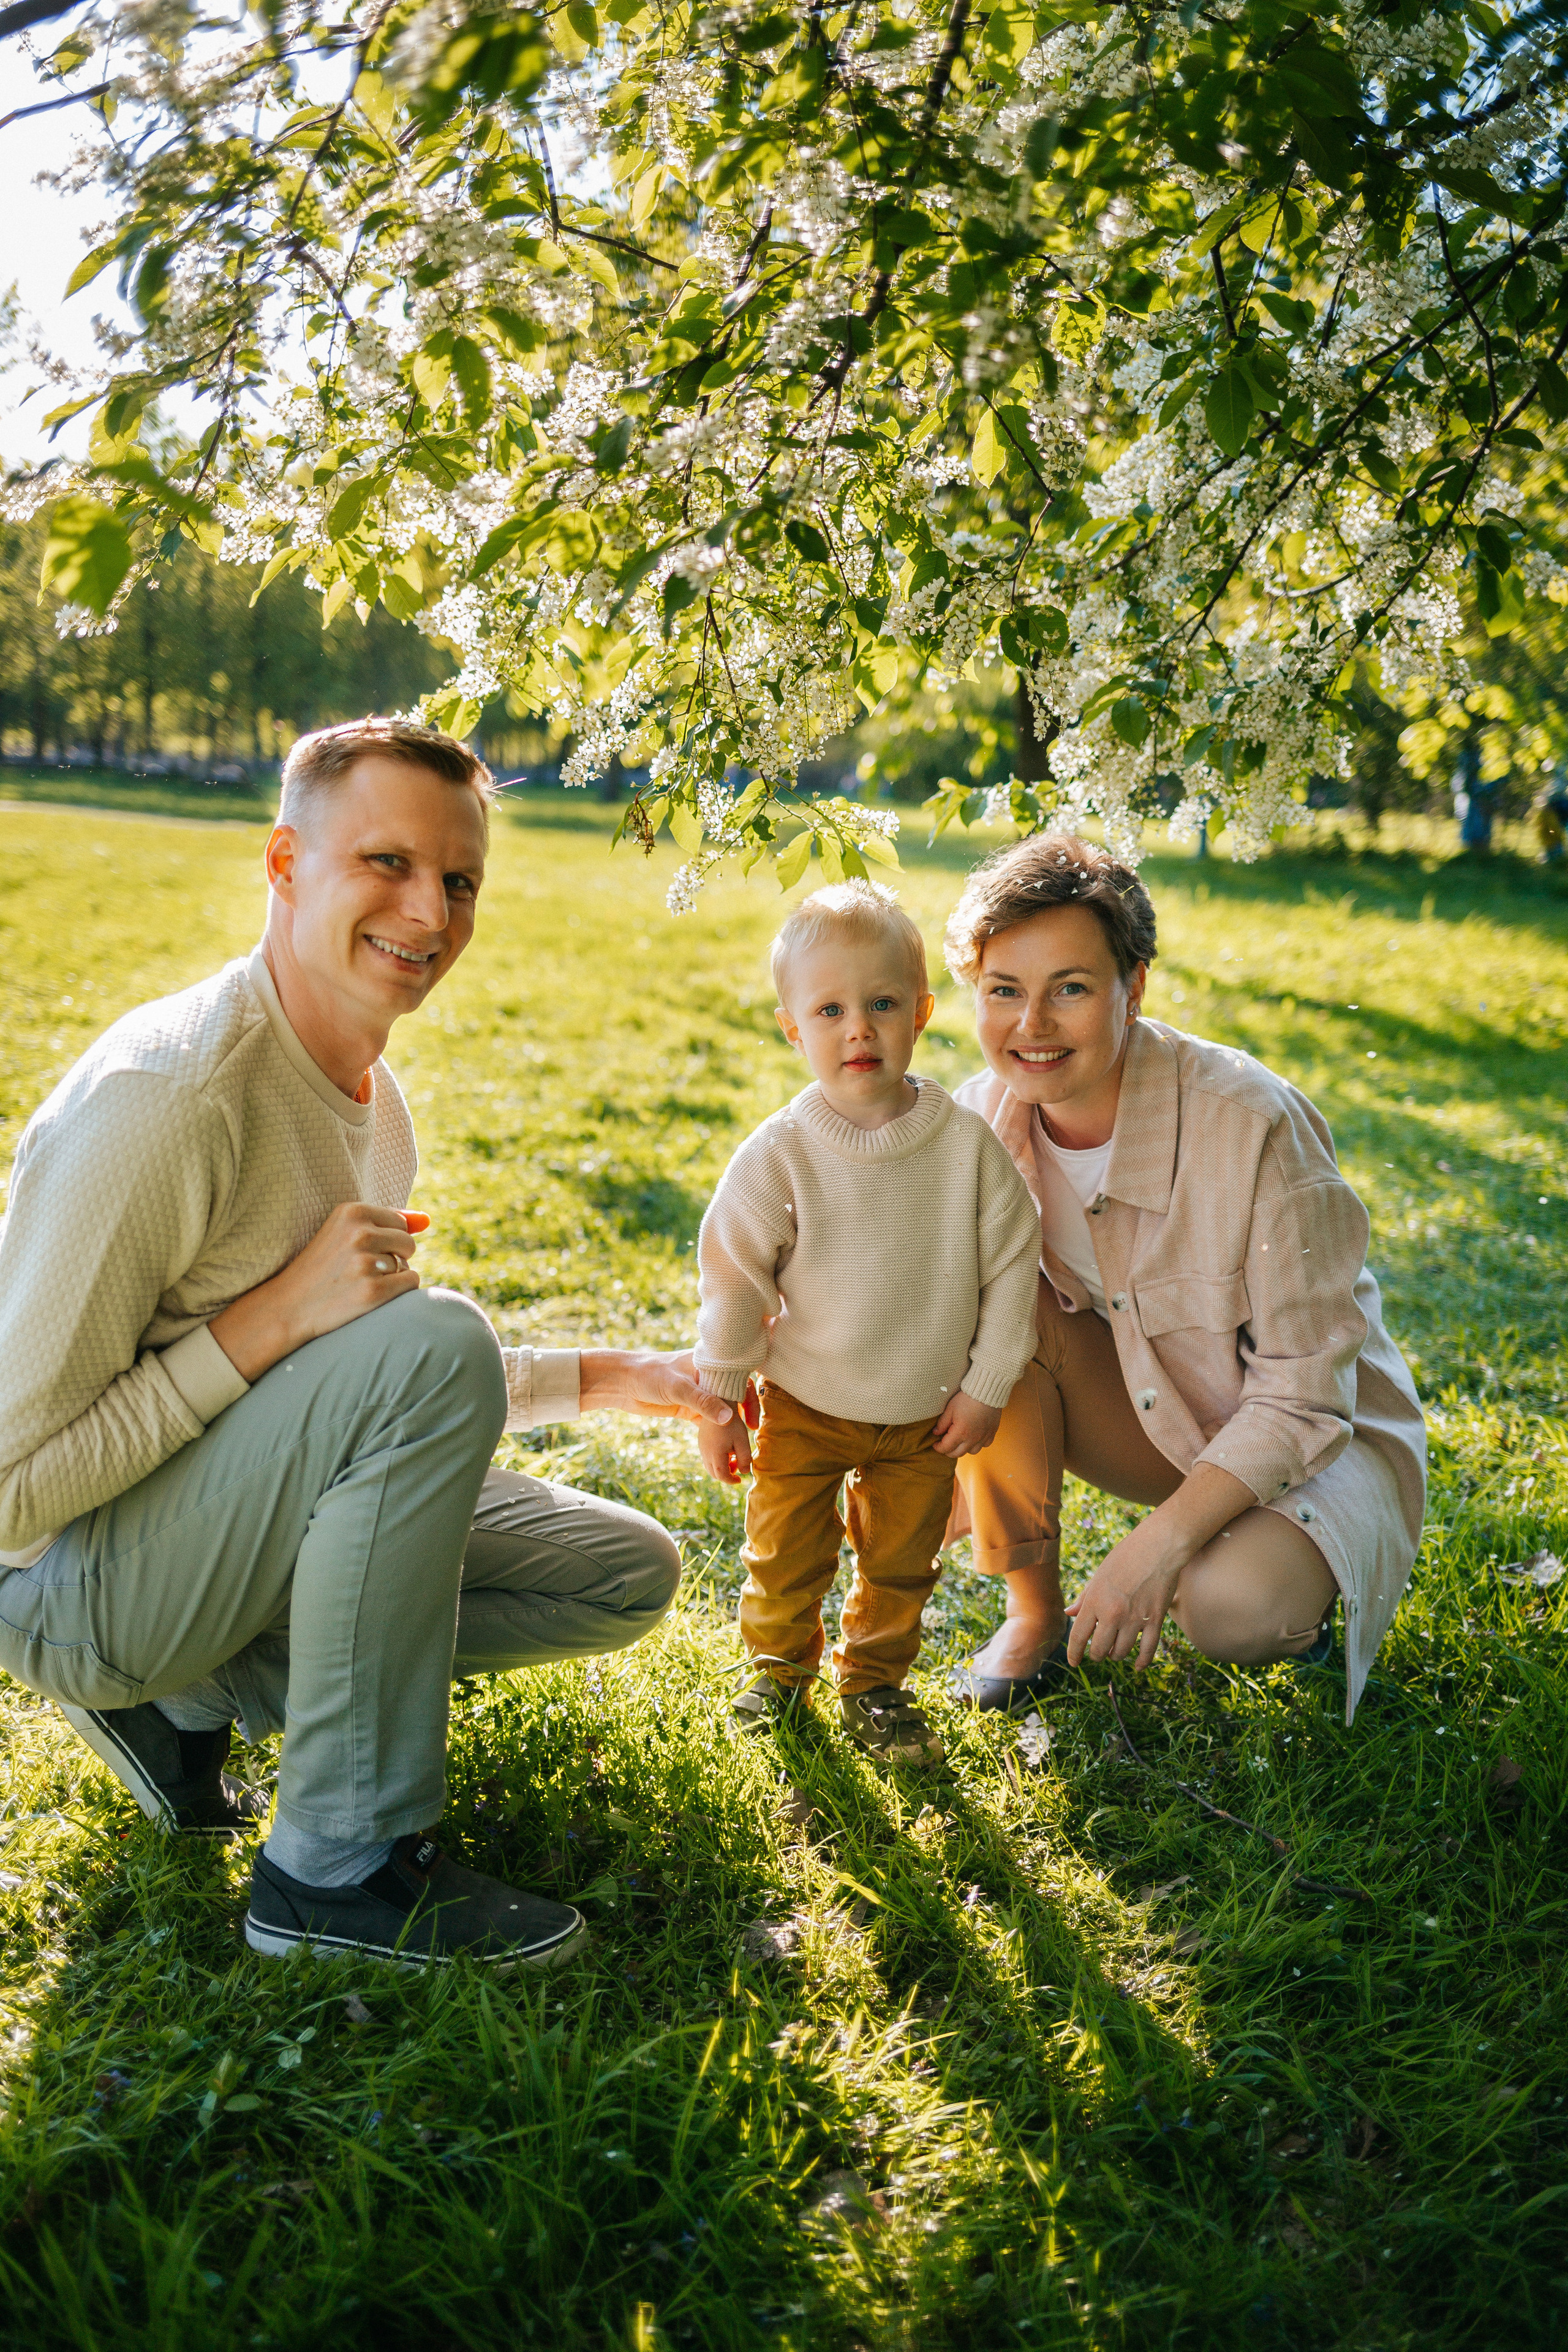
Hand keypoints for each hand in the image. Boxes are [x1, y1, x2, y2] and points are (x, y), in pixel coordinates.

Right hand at [210, 1203, 428, 1382]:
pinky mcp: (373, 1292)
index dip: (386, 1242)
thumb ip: (388, 1221)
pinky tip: (371, 1295)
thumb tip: (427, 1220)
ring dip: (392, 1277)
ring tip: (360, 1283)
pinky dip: (398, 1292)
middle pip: (408, 1243)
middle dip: (394, 1258)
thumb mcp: (345, 1231)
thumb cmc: (322, 1267)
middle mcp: (359, 1233)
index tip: (359, 1254)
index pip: (399, 1222)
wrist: (288, 1306)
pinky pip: (410, 1283)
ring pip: (408, 1265)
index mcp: (351, 1211)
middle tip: (362, 1271)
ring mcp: (365, 1263)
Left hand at [577, 1346, 738, 1427]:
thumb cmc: (648, 1375)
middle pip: (735, 1397)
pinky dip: (717, 1434)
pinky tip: (723, 1447)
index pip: (739, 1378)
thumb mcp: (676, 1387)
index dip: (750, 1397)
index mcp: (709, 1365)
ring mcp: (699, 1395)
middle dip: (745, 1414)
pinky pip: (709, 1423)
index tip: (752, 1417)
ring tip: (740, 1443)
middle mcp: (708, 1379)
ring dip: (732, 1427)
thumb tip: (730, 1418)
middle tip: (750, 1432)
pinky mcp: (690, 1409)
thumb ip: (702, 1401)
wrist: (622, 1383)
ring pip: (723, 1411)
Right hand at [698, 1410, 752, 1483]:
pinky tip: (727, 1450)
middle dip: (726, 1475)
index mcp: (715, 1454)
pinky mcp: (702, 1441)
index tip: (740, 1480)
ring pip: (710, 1466)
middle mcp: (705, 1452)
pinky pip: (707, 1457)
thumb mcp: (742, 1440)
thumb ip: (745, 1458)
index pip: (722, 1475)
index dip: (731, 1480)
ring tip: (733, 1458)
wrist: (718, 1403)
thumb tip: (744, 1472)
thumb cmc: (732, 1423)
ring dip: (721, 1467)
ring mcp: (702, 1446)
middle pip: (714, 1473)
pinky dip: (717, 1460)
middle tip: (738, 1468)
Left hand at [932, 1391, 1001, 1458]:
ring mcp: (983, 1437)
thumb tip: (936, 1433)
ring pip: (972, 1452)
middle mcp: (972, 1439)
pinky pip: (984, 1445)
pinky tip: (974, 1436)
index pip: (946, 1448)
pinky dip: (977, 1444)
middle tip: (944, 1444)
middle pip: (957, 1453)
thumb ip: (942, 1423)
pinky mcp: (992, 1433)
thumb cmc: (967, 1398)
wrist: (987, 1391)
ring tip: (959, 1441)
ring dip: (963, 1449)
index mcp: (960, 1433)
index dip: (938, 1447)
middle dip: (948, 1451)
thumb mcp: (950, 1408)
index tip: (935, 1444)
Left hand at [1065, 1522, 1182, 1671]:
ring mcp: (1135, 1618)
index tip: (1074, 1662)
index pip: (1078, 1636)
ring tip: (1114, 1652)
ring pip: (1121, 1652)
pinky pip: (1147, 1650)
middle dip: (1096, 1655)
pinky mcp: (1155, 1620)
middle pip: (1099, 1650)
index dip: (1074, 1653)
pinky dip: (1142, 1662)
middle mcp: (1112, 1613)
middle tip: (1097, 1652)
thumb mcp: (1098, 1575)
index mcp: (1095, 1601)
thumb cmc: (1125, 1557)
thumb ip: (1084, 1597)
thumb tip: (1069, 1613)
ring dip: (1116, 1655)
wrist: (1158, 1547)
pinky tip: (1137, 1667)